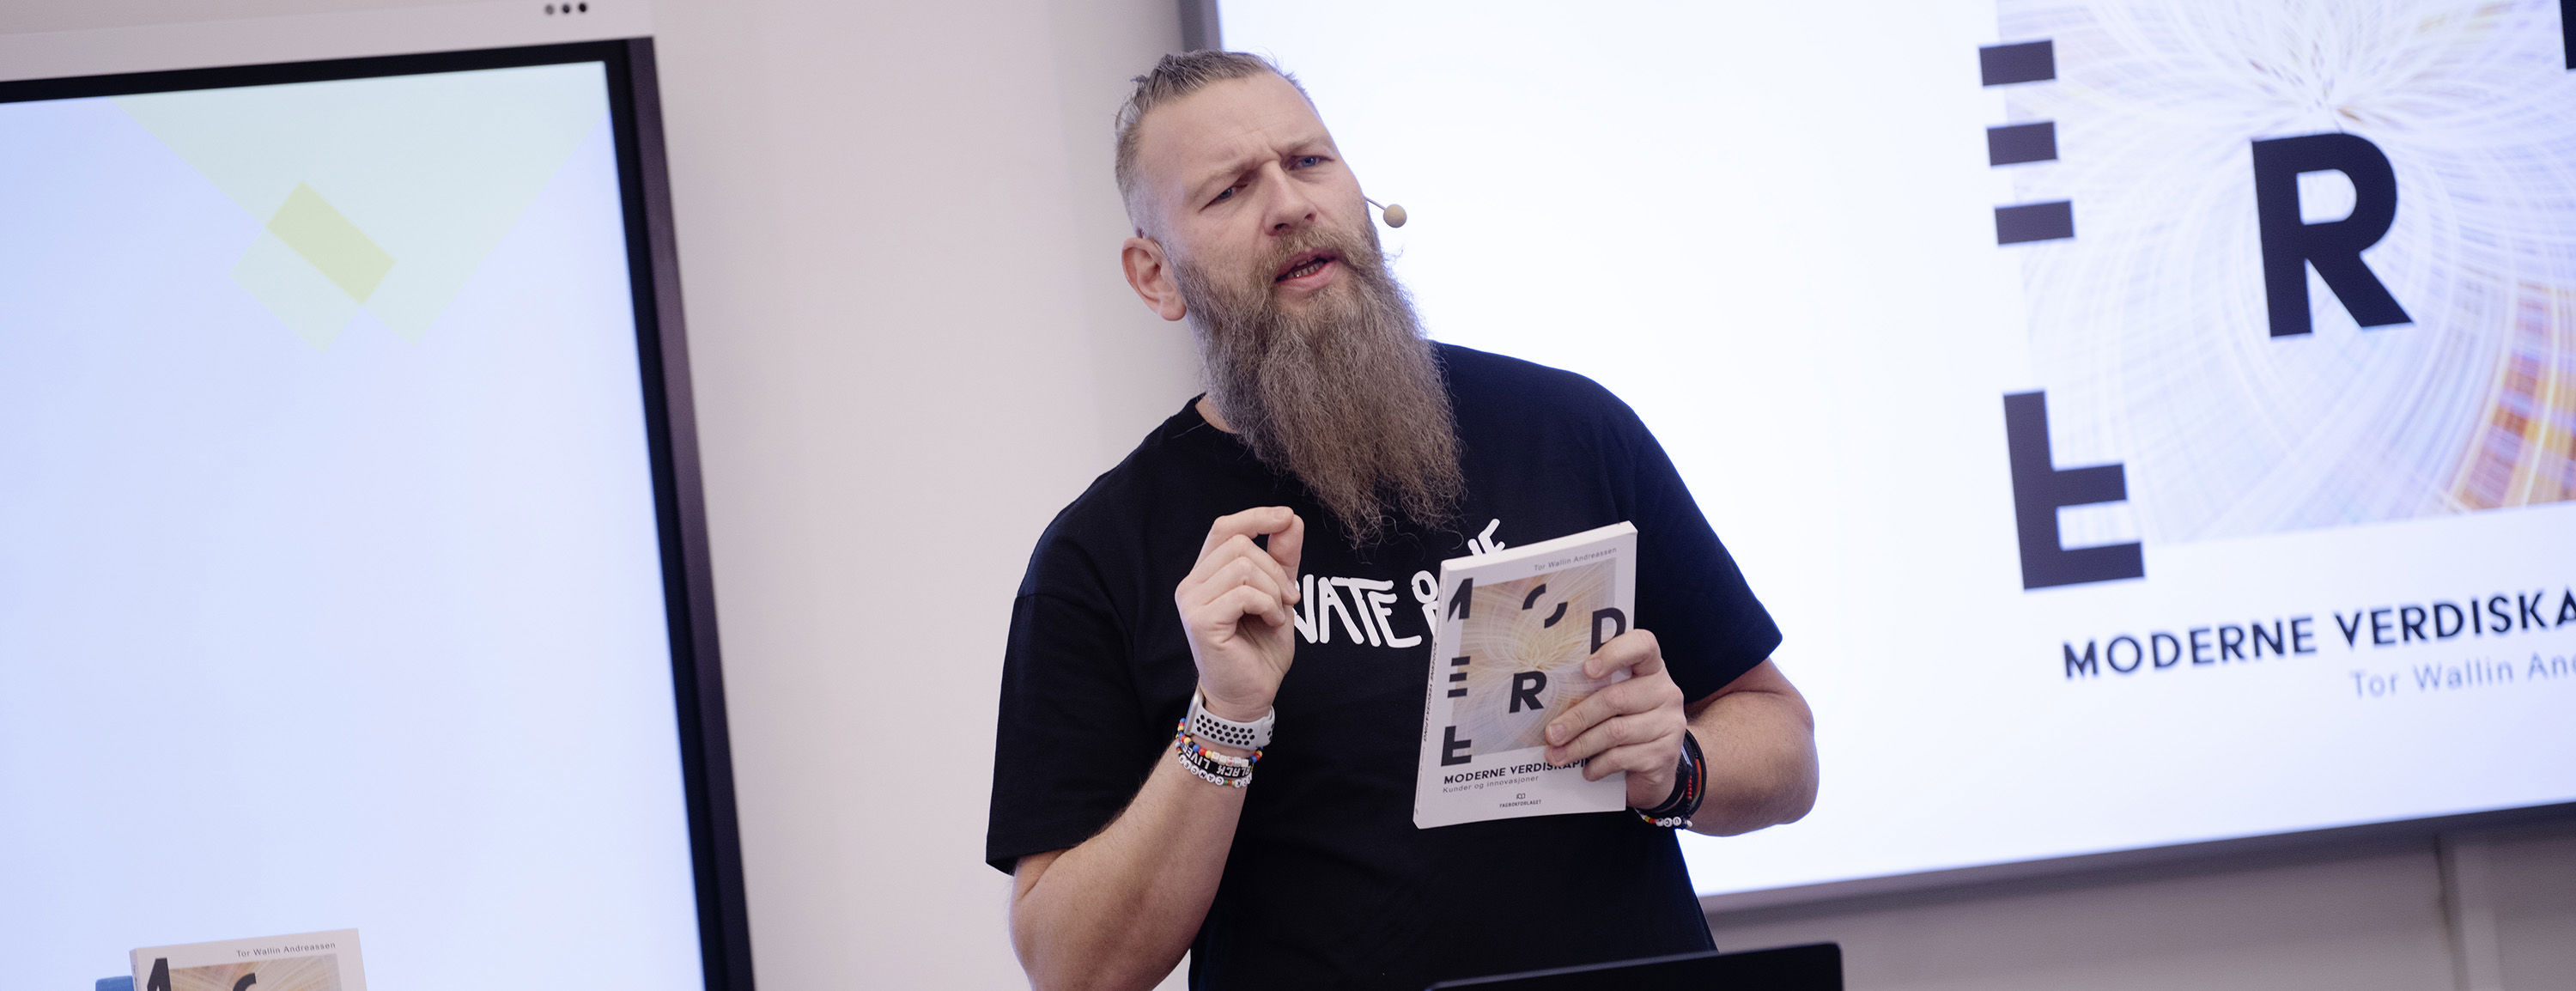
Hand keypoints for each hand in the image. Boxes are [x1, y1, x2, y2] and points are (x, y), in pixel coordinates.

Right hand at [1175, 507, 1304, 720]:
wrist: (1251, 694)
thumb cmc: (1260, 648)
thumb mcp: (1278, 595)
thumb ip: (1282, 558)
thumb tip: (1291, 519)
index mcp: (1206, 575)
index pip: (1225, 528)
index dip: (1256, 517)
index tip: (1287, 517)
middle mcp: (1192, 584)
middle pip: (1239, 543)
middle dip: (1275, 568)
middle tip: (1289, 597)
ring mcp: (1192, 602)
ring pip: (1243, 567)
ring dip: (1273, 590)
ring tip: (1277, 614)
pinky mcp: (1201, 621)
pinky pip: (1243, 593)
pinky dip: (1268, 605)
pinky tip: (1270, 623)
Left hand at [1542, 629, 1687, 808]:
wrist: (1658, 770)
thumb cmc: (1627, 725)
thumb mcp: (1616, 704)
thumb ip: (1595, 693)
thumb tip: (1547, 703)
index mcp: (1651, 669)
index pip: (1642, 645)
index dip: (1614, 653)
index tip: (1586, 669)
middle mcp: (1666, 692)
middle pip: (1616, 698)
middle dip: (1577, 717)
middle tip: (1551, 733)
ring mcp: (1669, 724)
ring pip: (1615, 731)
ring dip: (1580, 745)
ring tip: (1556, 755)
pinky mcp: (1664, 755)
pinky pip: (1622, 757)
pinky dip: (1597, 765)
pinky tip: (1586, 770)